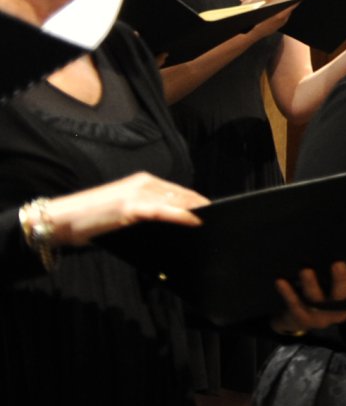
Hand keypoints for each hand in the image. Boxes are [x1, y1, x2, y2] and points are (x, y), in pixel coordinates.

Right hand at [33, 172, 203, 244]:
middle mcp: (143, 183)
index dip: (200, 203)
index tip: (218, 214)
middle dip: (202, 208)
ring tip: (218, 223)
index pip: (180, 192)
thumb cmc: (91, 219)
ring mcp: (137, 194)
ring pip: (177, 201)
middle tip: (225, 221)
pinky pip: (163, 211)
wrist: (61, 219)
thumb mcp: (124, 211)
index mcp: (143, 182)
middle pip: (183, 196)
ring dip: (197, 212)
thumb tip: (173, 222)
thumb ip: (147, 212)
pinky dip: (182, 215)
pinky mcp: (130, 207)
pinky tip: (196, 221)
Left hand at [271, 261, 345, 334]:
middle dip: (341, 280)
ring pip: (317, 299)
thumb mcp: (339, 287)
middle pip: (344, 296)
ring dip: (311, 284)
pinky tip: (281, 281)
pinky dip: (288, 292)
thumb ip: (345, 272)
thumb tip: (345, 237)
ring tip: (306, 270)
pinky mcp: (302, 318)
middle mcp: (341, 310)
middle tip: (338, 264)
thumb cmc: (325, 294)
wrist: (299, 319)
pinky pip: (294, 304)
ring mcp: (321, 316)